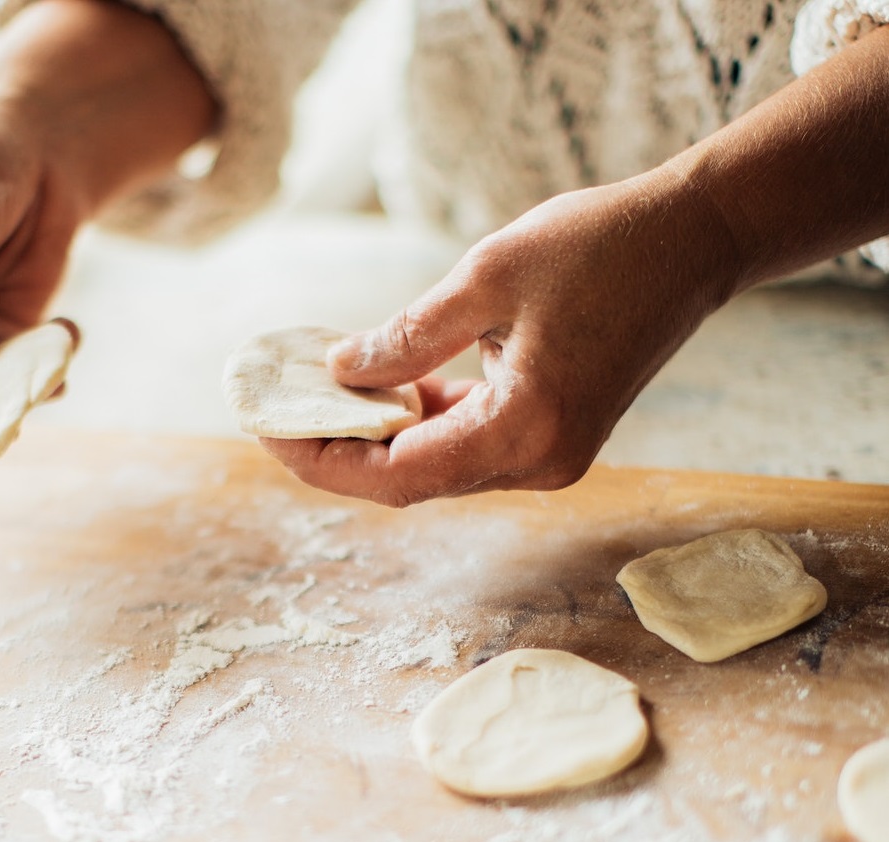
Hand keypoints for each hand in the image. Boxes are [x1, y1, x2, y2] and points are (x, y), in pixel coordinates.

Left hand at [261, 176, 738, 505]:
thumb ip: (407, 335)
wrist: (694, 241)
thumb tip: (339, 372)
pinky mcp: (552, 435)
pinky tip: (382, 385)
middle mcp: (540, 462)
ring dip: (376, 435)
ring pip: (435, 465)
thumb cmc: (600, 247)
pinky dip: (418, 420)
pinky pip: (467, 443)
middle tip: (280, 412)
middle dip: (340, 451)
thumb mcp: (486, 278)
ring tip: (318, 395)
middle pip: (411, 480)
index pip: (397, 475)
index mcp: (526, 429)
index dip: (324, 461)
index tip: (268, 432)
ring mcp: (550, 455)